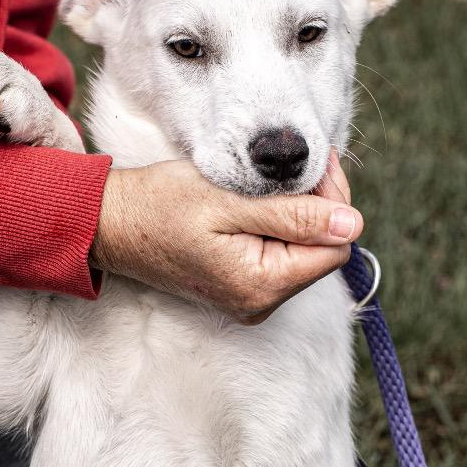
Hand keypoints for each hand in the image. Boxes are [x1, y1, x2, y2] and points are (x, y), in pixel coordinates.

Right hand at [91, 149, 360, 323]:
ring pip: (305, 252)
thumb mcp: (228, 201)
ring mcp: (252, 298)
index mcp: (260, 286)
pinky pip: (282, 255)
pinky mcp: (243, 287)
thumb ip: (292, 215)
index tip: (314, 164)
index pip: (334, 248)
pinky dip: (282, 225)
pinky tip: (264, 202)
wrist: (114, 225)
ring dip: (301, 213)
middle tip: (301, 163)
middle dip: (320, 206)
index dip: (334, 204)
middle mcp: (260, 302)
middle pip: (323, 252)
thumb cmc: (161, 207)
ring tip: (275, 182)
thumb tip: (351, 225)